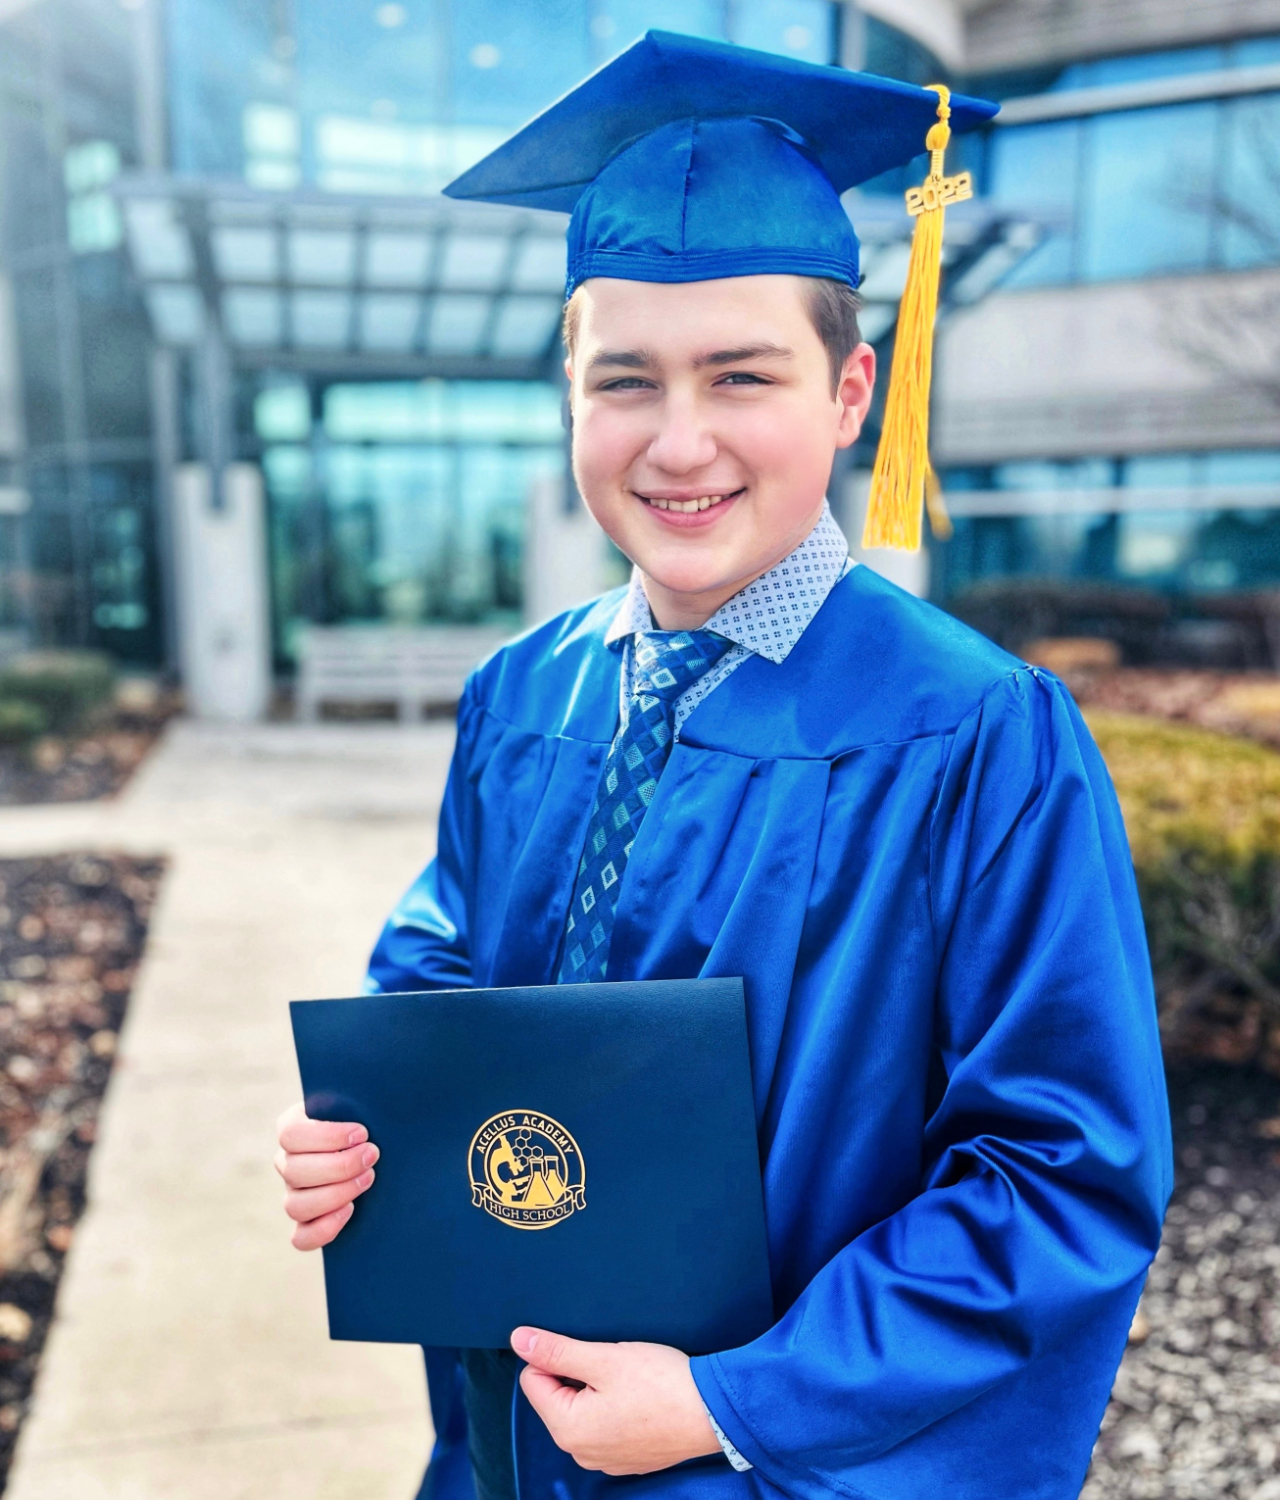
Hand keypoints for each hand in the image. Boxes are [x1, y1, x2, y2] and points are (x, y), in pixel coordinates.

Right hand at [275, 1101, 378, 1250]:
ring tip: (368, 1179)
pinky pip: (301, 1238)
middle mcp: (287, 1161)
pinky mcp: (306, 1221)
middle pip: (294, 1171)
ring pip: (296, 1205)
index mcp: (293, 1126)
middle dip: (339, 1166)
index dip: (327, 1137)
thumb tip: (379, 1082)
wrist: (379, 1144)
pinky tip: (350, 1211)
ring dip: (335, 1194)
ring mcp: (294, 1193)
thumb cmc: (372, 1118)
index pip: (291, 1134)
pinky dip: (324, 1228)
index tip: (363, 1132)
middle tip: (373, 1155)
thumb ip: (360, 1096)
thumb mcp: (363, 1102)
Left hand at [511, 1327, 720, 1474]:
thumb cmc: (661, 1384)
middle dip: (579, 1374)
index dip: (557, 1357)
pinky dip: (616, 1407)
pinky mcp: (628, 1457)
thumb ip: (557, 1351)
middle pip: (557, 1397)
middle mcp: (581, 1452)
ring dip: (598, 1389)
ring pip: (583, 1409)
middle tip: (613, 1365)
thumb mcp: (603, 1358)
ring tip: (630, 1380)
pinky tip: (641, 1397)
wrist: (714, 1412)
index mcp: (568, 1429)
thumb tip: (519, 1339)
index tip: (590, 1352)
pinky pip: (606, 1425)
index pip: (533, 1380)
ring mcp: (606, 1459)